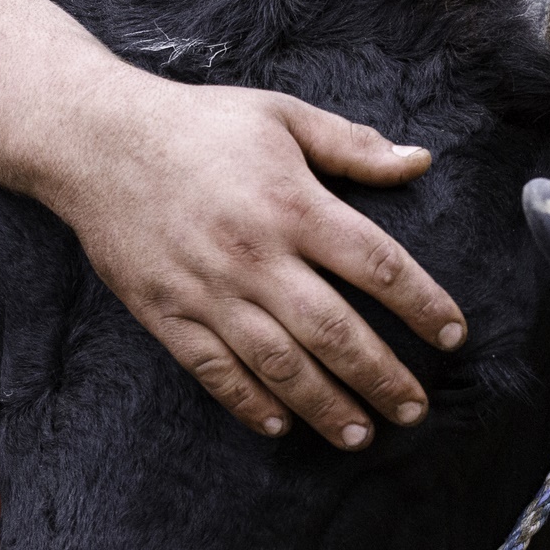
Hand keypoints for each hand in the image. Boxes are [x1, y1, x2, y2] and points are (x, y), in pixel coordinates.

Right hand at [43, 74, 466, 449]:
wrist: (95, 141)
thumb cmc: (198, 124)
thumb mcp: (281, 116)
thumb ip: (352, 145)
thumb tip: (419, 161)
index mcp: (293, 204)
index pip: (378, 265)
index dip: (423, 303)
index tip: (454, 333)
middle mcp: (256, 256)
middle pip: (335, 331)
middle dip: (383, 375)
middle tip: (416, 409)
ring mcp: (208, 290)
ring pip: (279, 365)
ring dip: (326, 405)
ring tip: (362, 433)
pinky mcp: (167, 313)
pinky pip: (215, 371)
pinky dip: (250, 404)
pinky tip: (282, 425)